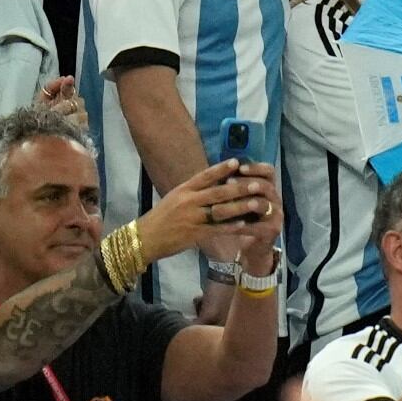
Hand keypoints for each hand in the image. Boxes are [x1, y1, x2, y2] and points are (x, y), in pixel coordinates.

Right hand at [137, 160, 278, 262]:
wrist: (143, 238)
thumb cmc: (161, 217)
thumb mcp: (174, 198)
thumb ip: (194, 191)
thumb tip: (215, 181)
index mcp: (183, 190)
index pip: (204, 176)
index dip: (221, 169)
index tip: (237, 162)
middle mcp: (188, 201)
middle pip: (217, 192)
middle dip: (239, 188)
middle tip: (257, 184)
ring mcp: (192, 218)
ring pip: (220, 210)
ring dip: (240, 207)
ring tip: (256, 203)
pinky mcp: (194, 234)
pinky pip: (216, 229)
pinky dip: (231, 226)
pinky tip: (244, 224)